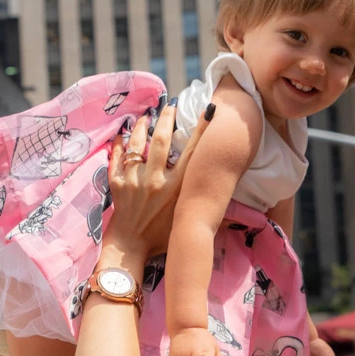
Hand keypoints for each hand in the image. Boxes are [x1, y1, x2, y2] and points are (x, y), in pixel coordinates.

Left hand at [106, 102, 213, 257]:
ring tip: (145, 116)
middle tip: (170, 106)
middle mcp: (156, 180)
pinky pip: (116, 159)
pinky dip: (118, 146)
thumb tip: (238, 214)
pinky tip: (121, 136)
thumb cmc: (162, 238)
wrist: (130, 248)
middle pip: (162, 141)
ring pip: (137, 145)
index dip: (202, 129)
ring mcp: (134, 181)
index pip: (193, 153)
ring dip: (141, 127)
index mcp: (176, 188)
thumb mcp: (188, 222)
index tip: (208, 109)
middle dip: (167, 119)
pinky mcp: (117, 184)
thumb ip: (209, 212)